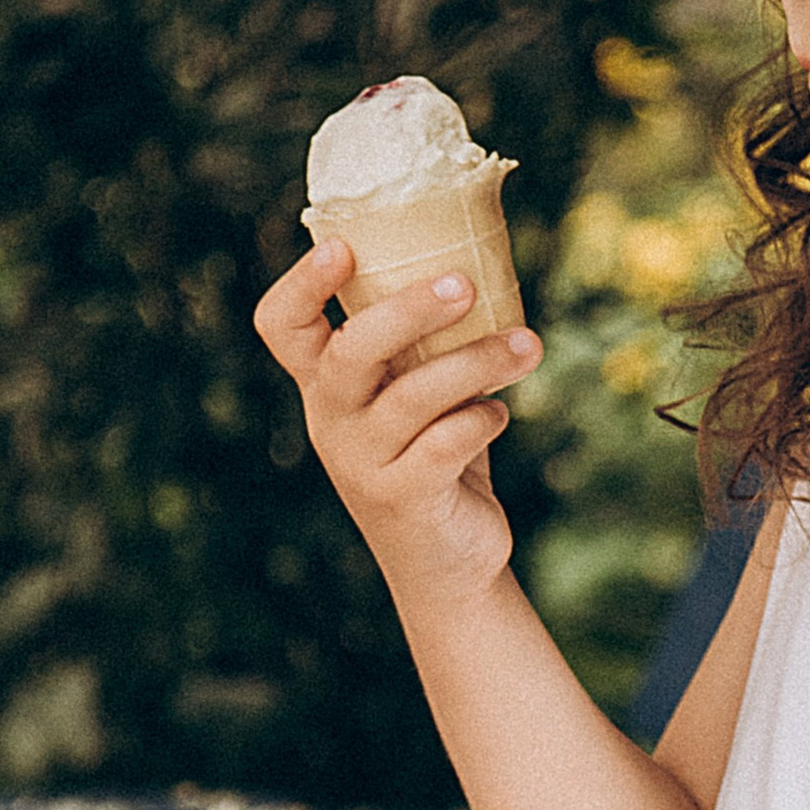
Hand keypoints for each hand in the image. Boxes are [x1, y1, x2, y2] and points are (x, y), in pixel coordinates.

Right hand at [254, 239, 540, 609]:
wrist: (447, 563)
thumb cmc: (435, 457)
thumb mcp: (415, 397)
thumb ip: (424, 346)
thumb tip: (478, 261)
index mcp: (325, 384)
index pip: (281, 326)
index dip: (301, 283)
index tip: (343, 246)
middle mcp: (331, 419)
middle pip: (350, 350)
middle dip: (409, 310)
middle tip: (464, 285)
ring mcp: (362, 462)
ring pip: (412, 396)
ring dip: (476, 362)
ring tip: (527, 345)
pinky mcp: (404, 498)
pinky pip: (443, 445)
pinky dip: (480, 420)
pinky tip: (500, 413)